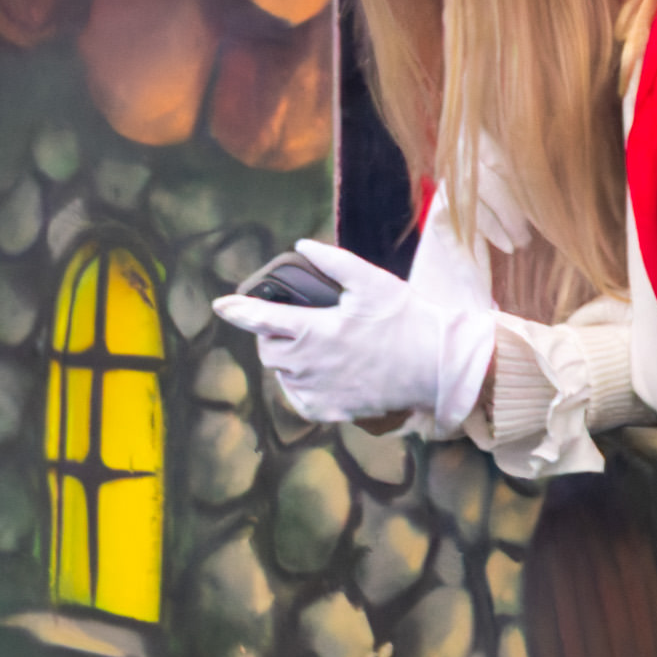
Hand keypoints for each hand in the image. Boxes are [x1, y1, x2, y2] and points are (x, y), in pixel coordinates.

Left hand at [215, 238, 493, 427]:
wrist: (436, 366)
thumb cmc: (405, 319)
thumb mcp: (372, 282)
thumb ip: (334, 262)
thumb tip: (302, 245)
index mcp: (314, 330)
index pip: (262, 319)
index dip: (238, 310)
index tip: (221, 305)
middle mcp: (308, 364)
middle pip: (268, 351)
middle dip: (275, 337)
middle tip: (300, 326)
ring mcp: (317, 391)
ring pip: (283, 375)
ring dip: (290, 360)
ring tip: (318, 348)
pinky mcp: (328, 411)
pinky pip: (299, 398)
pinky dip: (303, 385)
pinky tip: (325, 373)